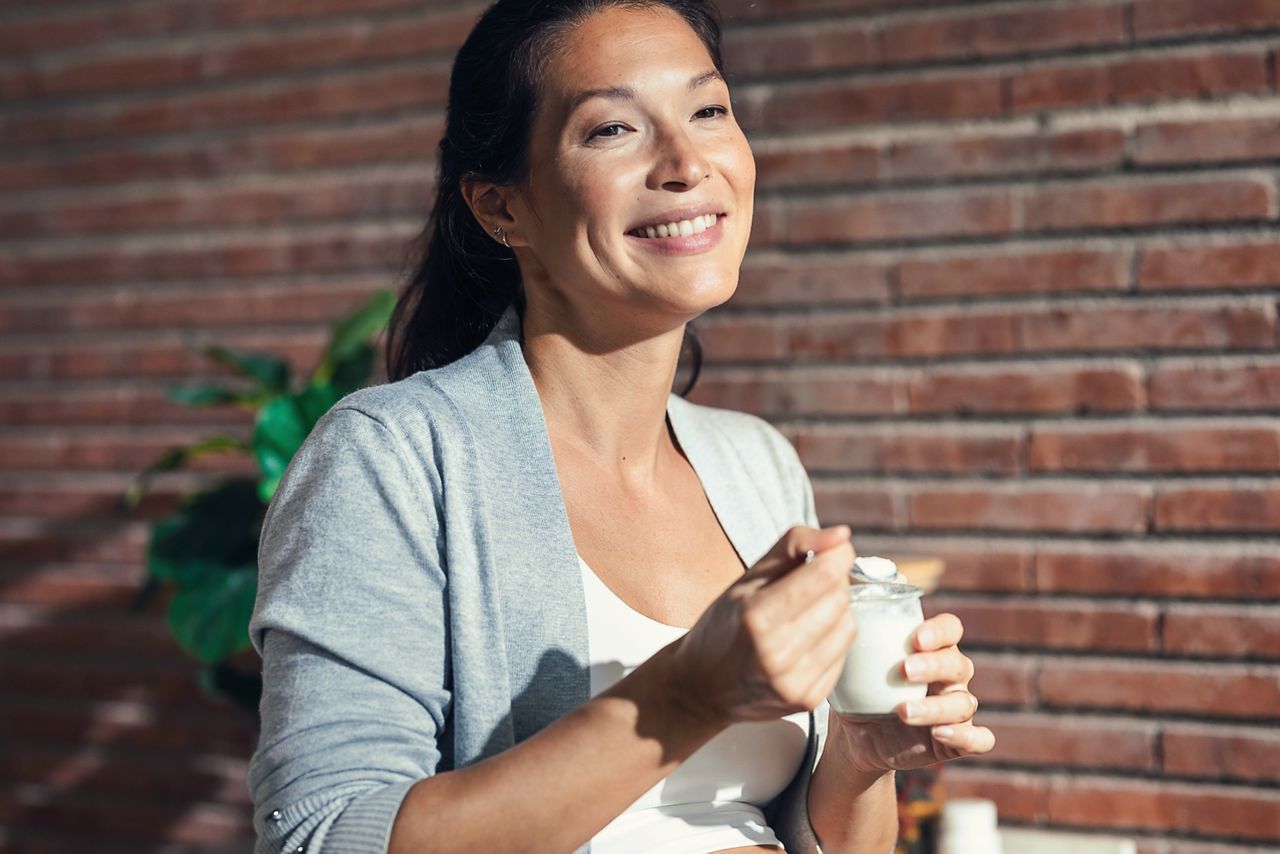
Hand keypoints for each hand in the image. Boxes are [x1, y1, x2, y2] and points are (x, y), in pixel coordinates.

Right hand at [669, 525, 856, 726]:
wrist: (701, 688)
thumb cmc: (724, 625)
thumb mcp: (748, 578)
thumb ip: (794, 546)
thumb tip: (842, 535)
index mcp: (756, 616)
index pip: (825, 575)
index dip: (838, 554)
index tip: (833, 549)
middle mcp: (776, 653)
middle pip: (839, 599)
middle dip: (834, 581)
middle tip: (813, 581)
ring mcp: (793, 682)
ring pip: (848, 626)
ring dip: (836, 610)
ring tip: (807, 612)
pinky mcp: (808, 701)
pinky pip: (844, 655)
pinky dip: (832, 639)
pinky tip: (808, 638)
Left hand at [827, 613, 994, 772]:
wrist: (854, 738)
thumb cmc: (858, 691)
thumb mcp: (852, 666)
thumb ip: (854, 640)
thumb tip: (840, 611)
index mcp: (932, 649)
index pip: (951, 629)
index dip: (940, 631)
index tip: (916, 639)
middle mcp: (951, 676)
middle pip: (958, 664)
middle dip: (933, 666)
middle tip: (904, 671)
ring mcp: (956, 708)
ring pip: (964, 703)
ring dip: (935, 707)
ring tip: (903, 712)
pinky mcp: (956, 740)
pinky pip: (980, 739)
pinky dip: (965, 736)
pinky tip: (940, 733)